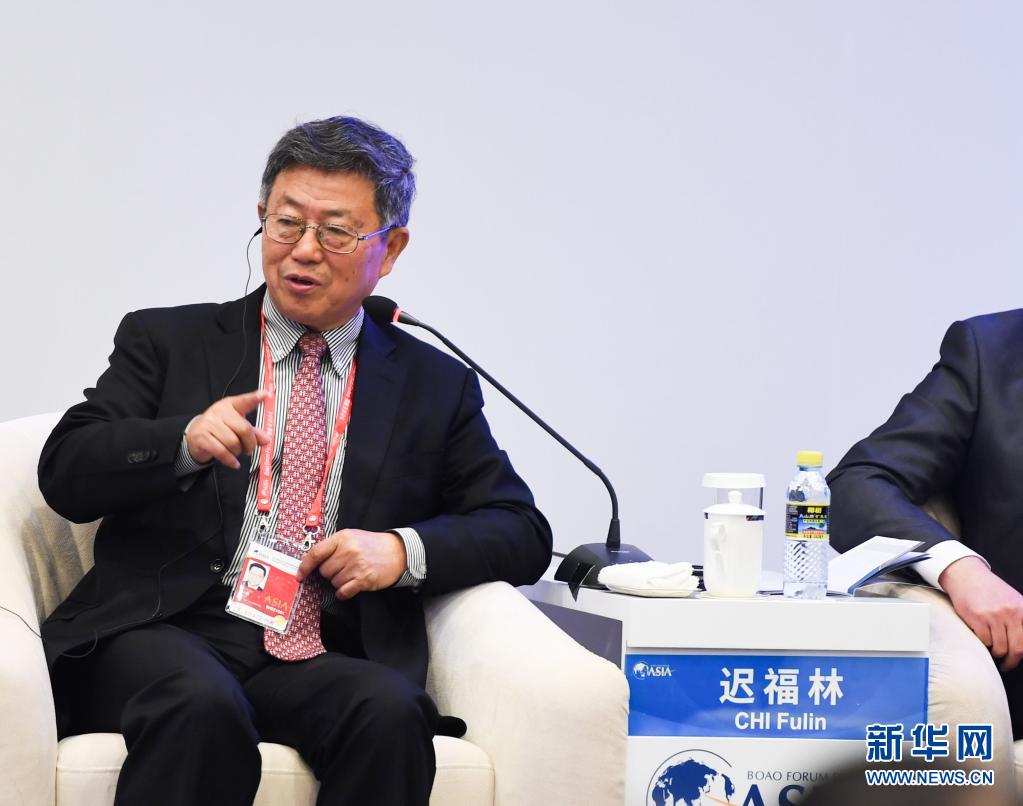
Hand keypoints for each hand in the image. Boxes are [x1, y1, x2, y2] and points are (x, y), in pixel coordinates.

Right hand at [186, 390, 269, 468]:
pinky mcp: (201, 437)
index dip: (254, 398)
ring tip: (237, 452)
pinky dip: (230, 460)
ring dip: (238, 452)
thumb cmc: (219, 428)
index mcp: (230, 405)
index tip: (265, 394)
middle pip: (243, 429)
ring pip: (233, 443)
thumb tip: (266, 439)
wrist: (195, 436)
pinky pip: (221, 451)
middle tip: (249, 449)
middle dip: (250, 443)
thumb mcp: (236, 425)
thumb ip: (252, 431)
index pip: (244, 401)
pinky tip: (234, 463)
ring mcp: (208, 423)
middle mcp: (219, 411)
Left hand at [297, 529, 407, 598]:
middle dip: (331, 572)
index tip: (300, 575)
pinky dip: (344, 592)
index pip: (316, 553)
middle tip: (344, 567)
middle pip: (324, 571)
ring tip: (353, 573)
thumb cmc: (372, 545)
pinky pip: (343, 592)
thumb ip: (333, 546)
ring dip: (340, 581)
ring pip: (334, 582)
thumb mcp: (352, 537)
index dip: (305, 566)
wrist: (398, 552)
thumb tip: (312, 562)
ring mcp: (356, 566)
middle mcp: (348, 551)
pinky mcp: (364, 579)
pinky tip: (351, 586)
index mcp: (342, 538)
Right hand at [940, 556, 1022, 670]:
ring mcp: (994, 616)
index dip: (1022, 655)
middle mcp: (1011, 613)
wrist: (967, 575)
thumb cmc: (990, 590)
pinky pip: (985, 641)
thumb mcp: (1014, 601)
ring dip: (996, 652)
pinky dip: (983, 642)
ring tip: (993, 647)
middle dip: (1011, 661)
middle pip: (1017, 649)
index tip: (1018, 660)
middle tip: (1007, 664)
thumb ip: (1021, 619)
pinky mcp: (977, 618)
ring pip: (1000, 648)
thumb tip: (1022, 644)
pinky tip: (981, 636)